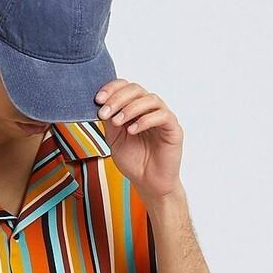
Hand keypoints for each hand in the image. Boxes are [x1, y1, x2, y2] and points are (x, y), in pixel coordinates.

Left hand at [93, 79, 182, 202]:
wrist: (148, 184)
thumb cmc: (134, 163)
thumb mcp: (114, 140)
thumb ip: (110, 122)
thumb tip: (101, 104)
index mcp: (136, 109)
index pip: (126, 87)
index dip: (112, 89)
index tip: (98, 99)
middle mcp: (150, 109)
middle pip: (136, 89)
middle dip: (118, 98)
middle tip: (105, 112)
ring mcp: (163, 118)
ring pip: (150, 99)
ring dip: (130, 108)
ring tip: (118, 122)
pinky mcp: (173, 129)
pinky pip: (162, 115)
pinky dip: (145, 120)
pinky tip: (132, 130)